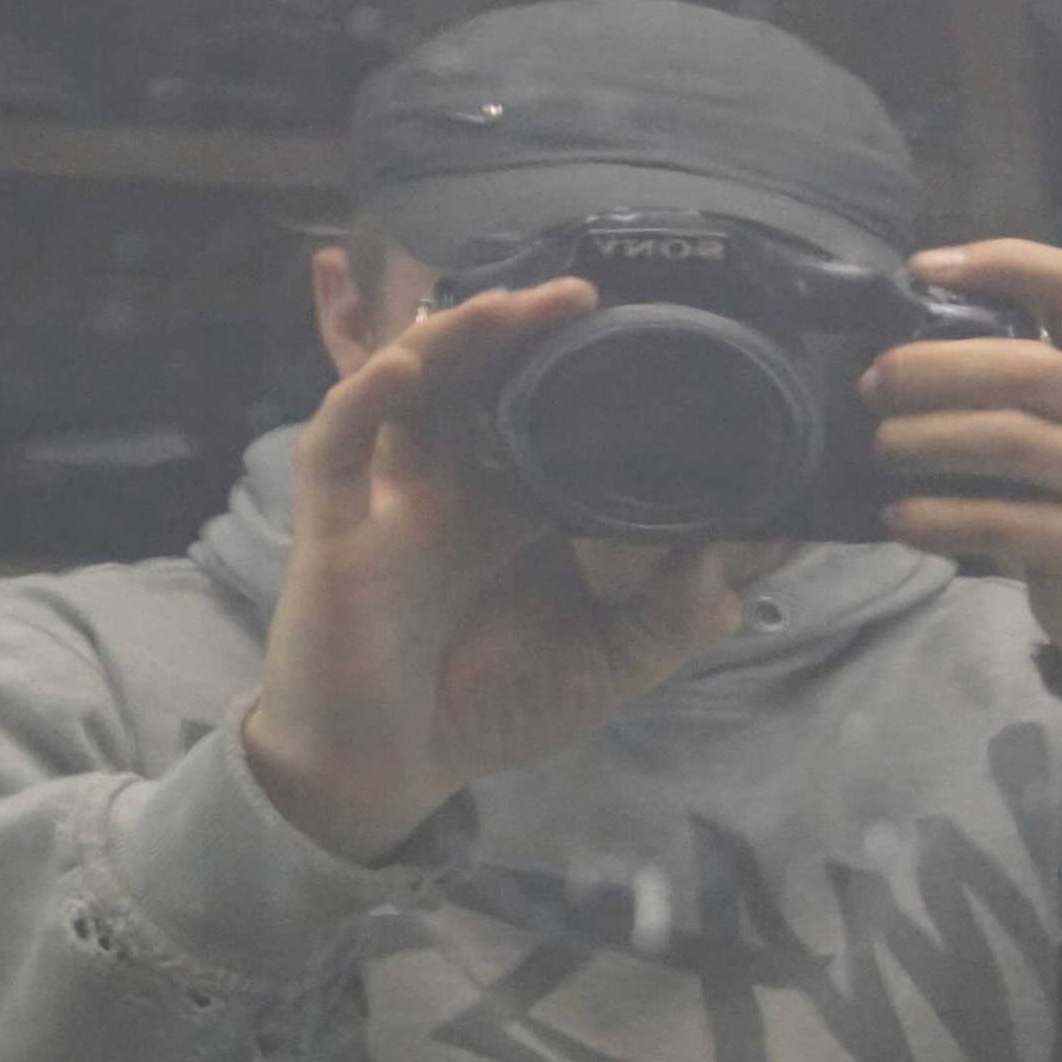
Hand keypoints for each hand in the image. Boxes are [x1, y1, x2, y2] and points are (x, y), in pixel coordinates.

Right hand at [245, 279, 745, 861]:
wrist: (384, 770)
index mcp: (522, 506)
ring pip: (415, 383)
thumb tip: (725, 555)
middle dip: (526, 327)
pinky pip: (340, 439)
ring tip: (510, 303)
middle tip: (584, 291)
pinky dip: (365, 394)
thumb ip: (672, 621)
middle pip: (486, 377)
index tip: (650, 330)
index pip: (556, 413)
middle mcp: (460, 484)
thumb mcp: (605, 668)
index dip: (589, 369)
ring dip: (458, 337)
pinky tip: (404, 366)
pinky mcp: (336, 522)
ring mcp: (395, 495)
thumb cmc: (487, 710)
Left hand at [860, 240, 1061, 686]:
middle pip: (1029, 367)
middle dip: (935, 367)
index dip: (1011, 263)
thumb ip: (1037, 392)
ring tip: (881, 447)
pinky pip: (1001, 521)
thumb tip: (912, 351)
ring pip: (1009, 440)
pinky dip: (938, 517)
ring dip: (926, 439)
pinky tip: (900, 519)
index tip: (927, 269)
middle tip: (874, 383)